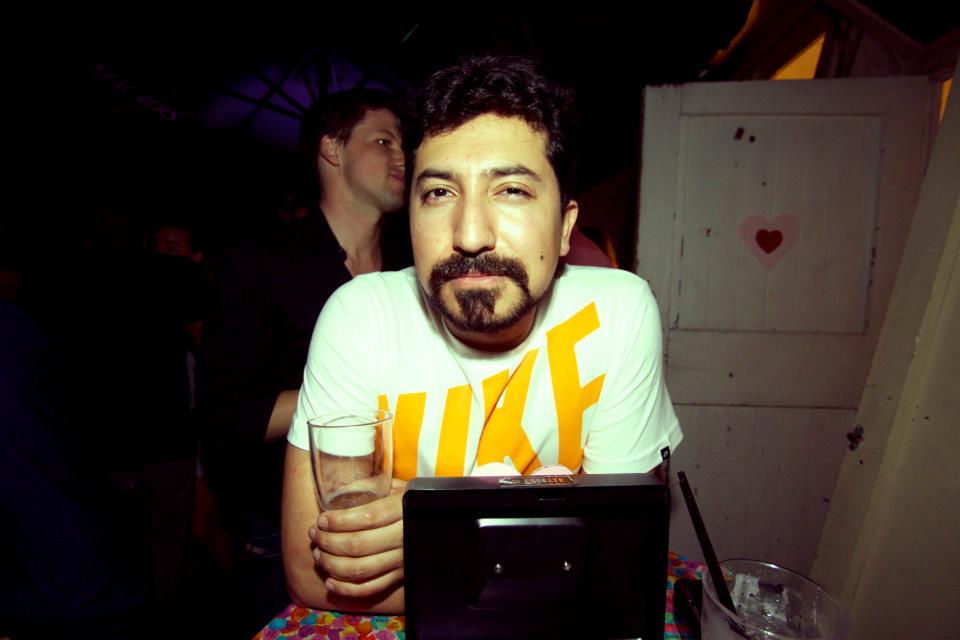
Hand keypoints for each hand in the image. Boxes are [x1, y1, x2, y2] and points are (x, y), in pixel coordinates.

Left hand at [308, 479, 405, 597]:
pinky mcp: (399, 577)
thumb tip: (338, 489)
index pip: (367, 519)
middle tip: (314, 534)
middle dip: (328, 542)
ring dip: (332, 564)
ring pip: (360, 570)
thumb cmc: (410, 500)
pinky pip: (370, 589)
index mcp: (402, 510)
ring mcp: (401, 560)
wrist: (438, 519)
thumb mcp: (396, 486)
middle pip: (358, 546)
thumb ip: (370, 486)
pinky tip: (330, 581)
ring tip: (318, 553)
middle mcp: (403, 537)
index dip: (340, 521)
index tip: (322, 519)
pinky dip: (347, 589)